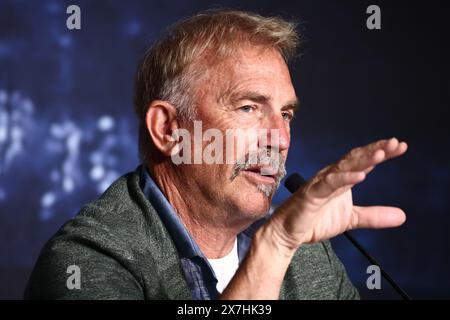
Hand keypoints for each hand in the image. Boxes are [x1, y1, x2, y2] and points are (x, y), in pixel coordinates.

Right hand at [268, 137, 407, 250]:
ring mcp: (320, 183)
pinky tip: (360, 176)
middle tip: (396, 143)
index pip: (363, 162)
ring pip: (343, 167)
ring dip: (362, 160)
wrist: (288, 233)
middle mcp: (331, 176)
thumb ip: (374, 216)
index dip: (381, 153)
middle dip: (375, 150)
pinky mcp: (311, 194)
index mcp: (341, 180)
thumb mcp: (351, 219)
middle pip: (355, 158)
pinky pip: (329, 184)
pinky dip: (344, 179)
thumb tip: (402, 216)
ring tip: (381, 154)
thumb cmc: (315, 221)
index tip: (401, 146)